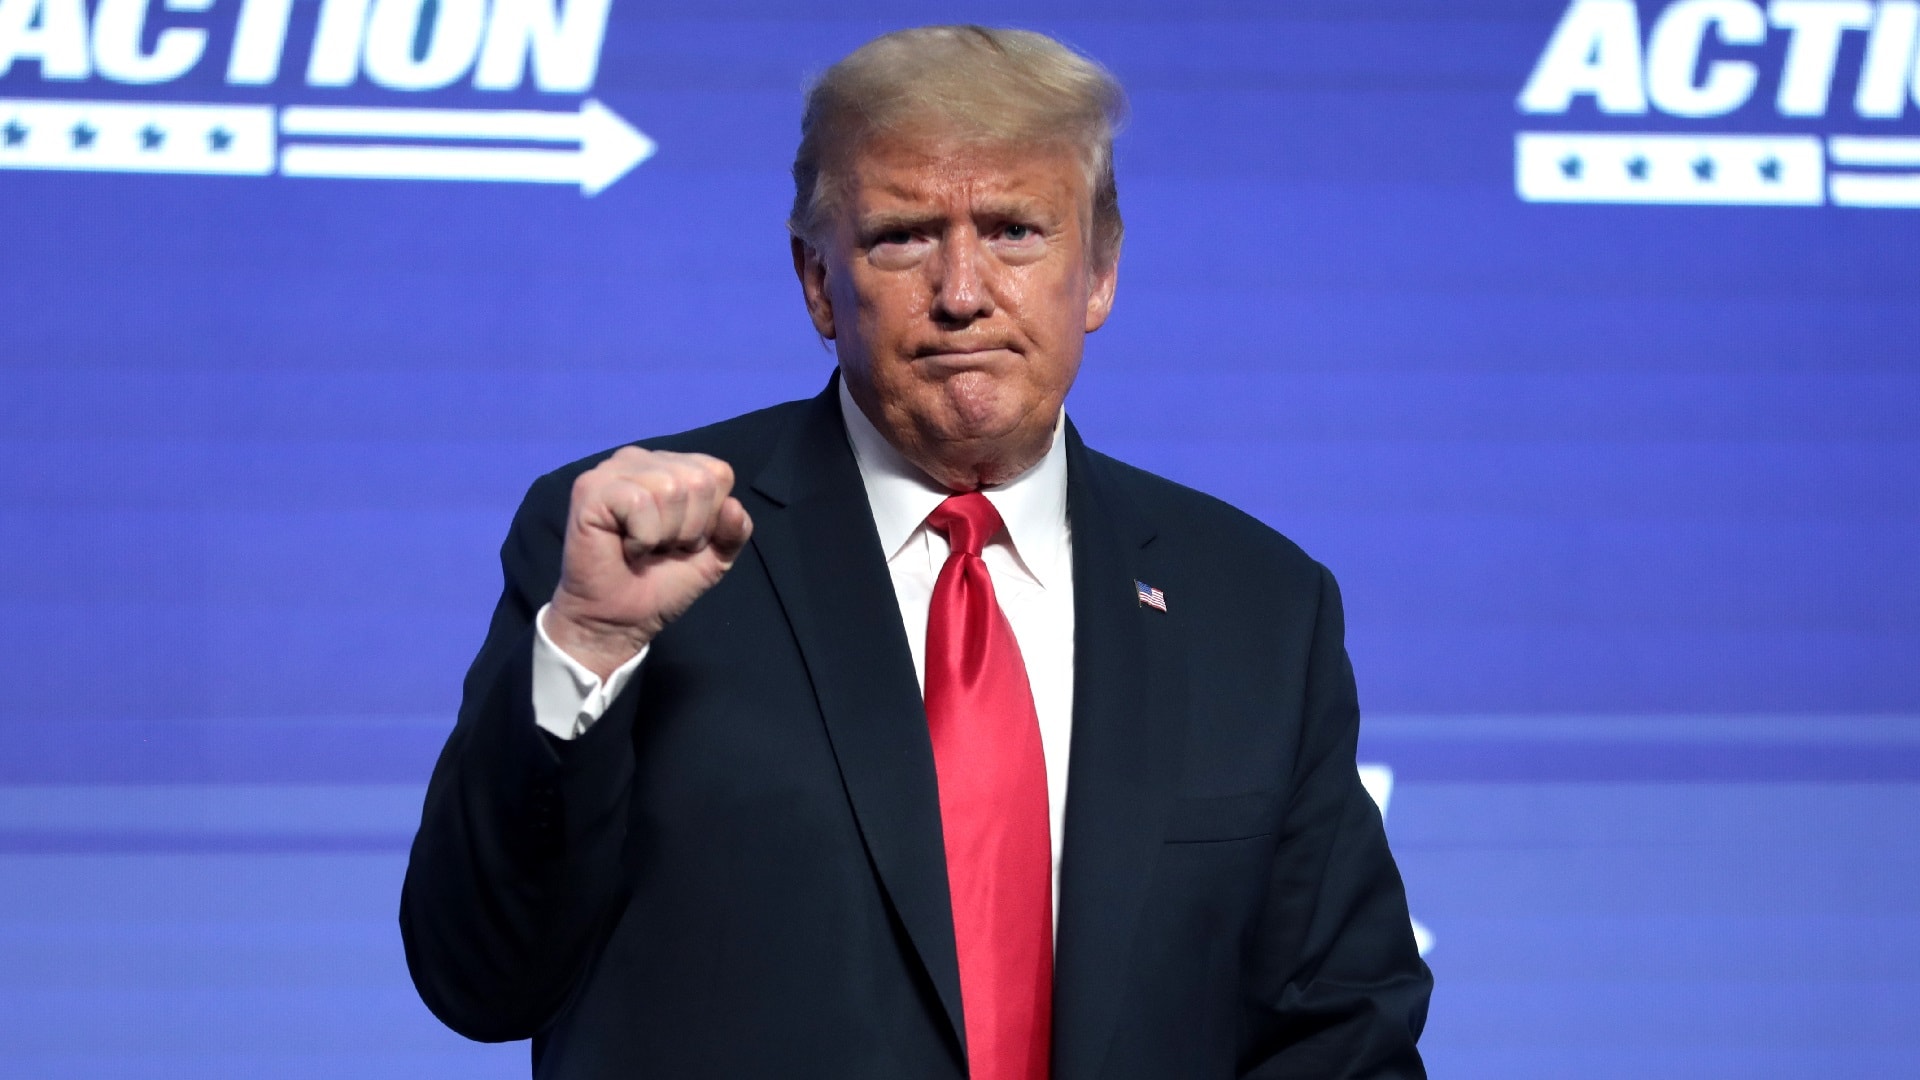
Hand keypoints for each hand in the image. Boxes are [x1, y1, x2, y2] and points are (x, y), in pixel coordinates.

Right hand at [544, 448, 752, 678]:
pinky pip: (639, 502)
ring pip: (671, 489)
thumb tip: (734, 506)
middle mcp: (641, 459)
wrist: (619, 619)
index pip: (718, 473)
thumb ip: (734, 530)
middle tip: (661, 547)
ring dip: (664, 535)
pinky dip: (642, 538)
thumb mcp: (714, 556)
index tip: (683, 541)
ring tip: (643, 547)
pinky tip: (626, 547)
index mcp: (670, 466)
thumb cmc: (661, 582)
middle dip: (690, 528)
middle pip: (699, 480)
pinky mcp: (590, 488)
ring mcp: (613, 470)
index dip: (712, 518)